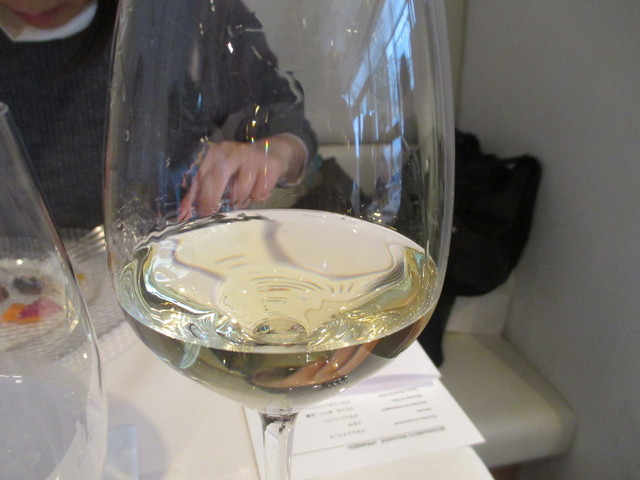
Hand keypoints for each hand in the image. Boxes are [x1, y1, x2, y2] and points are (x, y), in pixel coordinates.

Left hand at [178, 134, 306, 220]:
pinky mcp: (268, 166)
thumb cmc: (238, 167)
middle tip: (211, 213)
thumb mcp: (217, 173)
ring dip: (240, 200)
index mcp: (215, 153)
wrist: (270, 153)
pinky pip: (259, 191)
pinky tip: (257, 190)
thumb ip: (200, 191)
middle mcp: (231, 152)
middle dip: (212, 199)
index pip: (201, 174)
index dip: (194, 195)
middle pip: (218, 177)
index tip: (192, 213)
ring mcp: (251, 157)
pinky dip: (257, 196)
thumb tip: (183, 213)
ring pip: (241, 189)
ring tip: (241, 198)